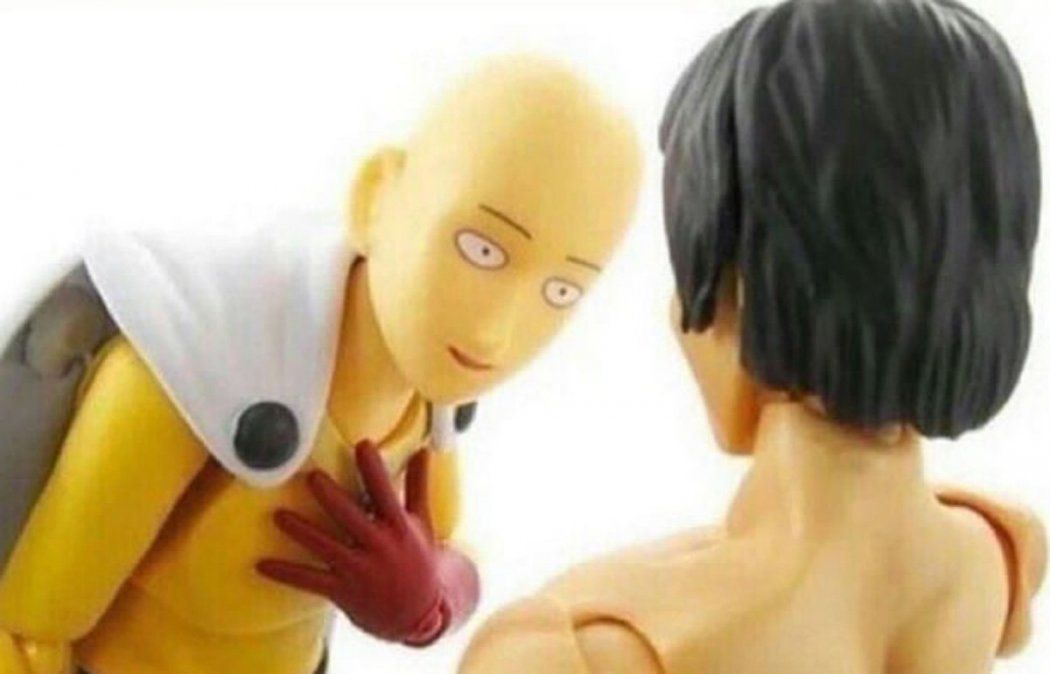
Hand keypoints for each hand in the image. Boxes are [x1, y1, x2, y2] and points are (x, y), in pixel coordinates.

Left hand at [257, 441, 476, 644]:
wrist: (419, 615)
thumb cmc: (419, 561)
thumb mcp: (423, 522)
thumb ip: (418, 485)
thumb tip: (422, 451)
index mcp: (399, 527)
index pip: (386, 492)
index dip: (374, 469)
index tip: (363, 445)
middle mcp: (380, 547)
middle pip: (351, 517)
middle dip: (331, 497)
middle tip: (311, 478)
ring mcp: (360, 570)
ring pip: (326, 547)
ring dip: (301, 531)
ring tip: (279, 516)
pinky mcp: (343, 591)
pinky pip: (310, 581)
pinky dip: (286, 573)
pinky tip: (262, 564)